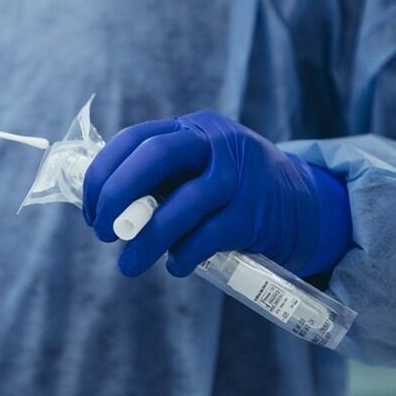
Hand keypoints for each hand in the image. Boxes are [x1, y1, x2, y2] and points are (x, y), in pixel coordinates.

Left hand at [82, 111, 350, 277]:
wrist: (306, 208)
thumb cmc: (231, 192)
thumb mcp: (197, 170)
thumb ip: (156, 180)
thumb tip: (100, 206)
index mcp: (192, 129)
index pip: (133, 138)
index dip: (102, 175)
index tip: (89, 209)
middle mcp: (216, 144)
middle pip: (153, 158)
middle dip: (116, 196)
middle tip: (101, 231)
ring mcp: (239, 177)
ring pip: (180, 207)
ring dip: (145, 242)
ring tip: (128, 265)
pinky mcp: (254, 214)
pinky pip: (205, 239)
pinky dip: (181, 257)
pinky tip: (175, 266)